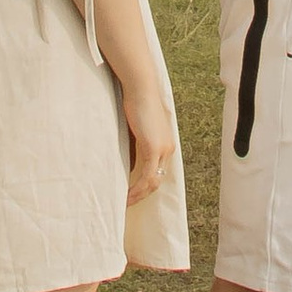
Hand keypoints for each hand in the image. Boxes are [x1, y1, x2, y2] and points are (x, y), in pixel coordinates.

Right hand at [123, 86, 175, 206]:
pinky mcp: (153, 148)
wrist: (140, 87)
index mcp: (165, 143)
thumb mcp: (137, 127)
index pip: (158, 172)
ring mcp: (162, 149)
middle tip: (127, 203)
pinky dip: (137, 188)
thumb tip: (129, 163)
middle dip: (142, 194)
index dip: (146, 185)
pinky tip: (126, 195)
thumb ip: (136, 145)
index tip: (132, 193)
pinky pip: (146, 176)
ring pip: (153, 182)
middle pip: (157, 180)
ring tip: (124, 203)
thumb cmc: (135, 102)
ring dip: (138, 195)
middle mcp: (167, 148)